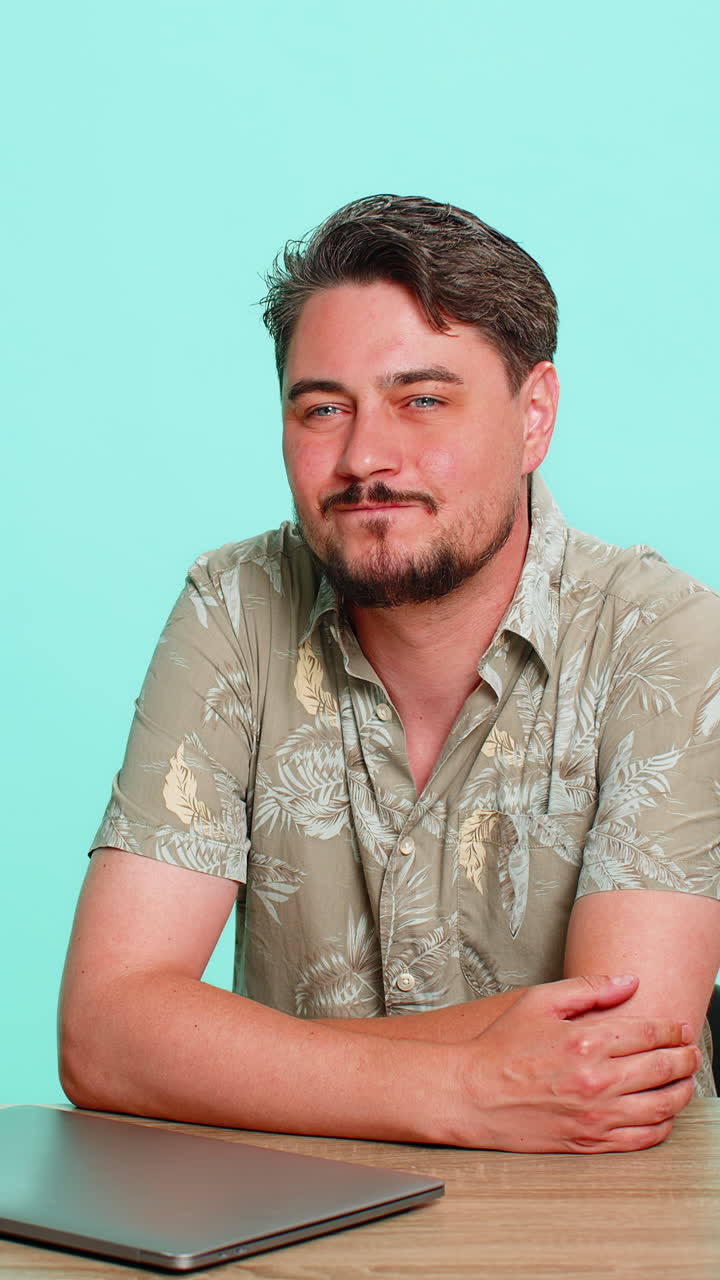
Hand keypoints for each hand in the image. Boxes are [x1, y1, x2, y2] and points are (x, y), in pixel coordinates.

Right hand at [455, 974, 698, 1152]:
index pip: (651, 1033)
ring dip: (682, 1092)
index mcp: (587, 1041)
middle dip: (686, 1058)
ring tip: (685, 1082)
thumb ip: (589, 989)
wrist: (473, 1094)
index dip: (673, 1029)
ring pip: (662, 1106)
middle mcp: (597, 1080)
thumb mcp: (539, 1001)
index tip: (681, 1028)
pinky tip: (663, 1114)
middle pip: (664, 1068)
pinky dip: (662, 1126)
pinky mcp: (590, 1142)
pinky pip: (642, 1139)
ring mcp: (596, 1115)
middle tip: (691, 1053)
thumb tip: (629, 981)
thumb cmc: (501, 1047)